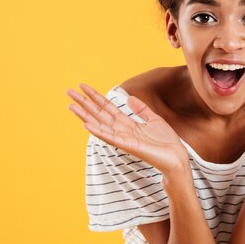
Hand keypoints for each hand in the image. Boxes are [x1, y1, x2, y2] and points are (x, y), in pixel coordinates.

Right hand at [66, 84, 189, 175]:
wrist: (176, 157)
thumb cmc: (166, 142)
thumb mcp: (154, 119)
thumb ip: (141, 109)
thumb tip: (129, 97)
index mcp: (127, 123)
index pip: (107, 107)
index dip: (95, 96)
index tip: (83, 86)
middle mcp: (121, 130)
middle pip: (98, 114)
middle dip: (84, 103)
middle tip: (68, 92)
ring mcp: (123, 138)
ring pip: (100, 124)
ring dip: (85, 115)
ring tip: (71, 106)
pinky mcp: (128, 146)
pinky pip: (110, 137)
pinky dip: (98, 131)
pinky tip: (87, 125)